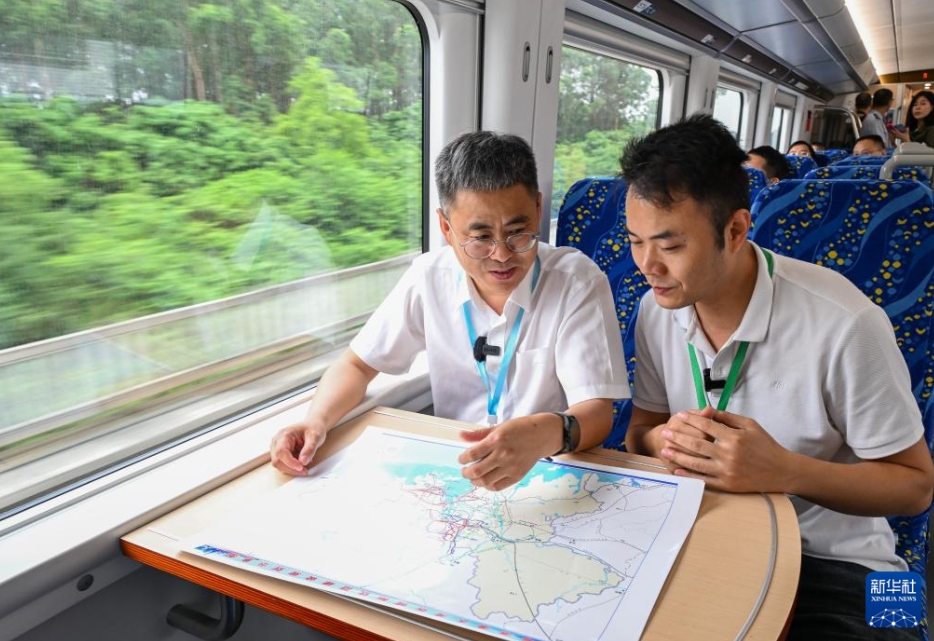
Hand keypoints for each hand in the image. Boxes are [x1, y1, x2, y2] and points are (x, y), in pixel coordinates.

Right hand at [270, 421, 327, 475]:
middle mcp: (277, 441)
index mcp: (284, 434)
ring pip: (278, 464)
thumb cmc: (313, 428)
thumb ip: (309, 449)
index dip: (289, 462)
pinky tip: (301, 464)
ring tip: (304, 467)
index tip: (301, 467)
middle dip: (290, 468)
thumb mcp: (316, 437)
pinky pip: (282, 464)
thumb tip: (303, 462)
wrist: (312, 425)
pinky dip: (291, 467)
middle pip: (277, 460)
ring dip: (291, 469)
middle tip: (305, 471)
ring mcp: (276, 447)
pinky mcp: (280, 453)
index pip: (281, 451)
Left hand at [456, 415, 554, 490]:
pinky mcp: (517, 475)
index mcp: (497, 439)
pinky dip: (488, 486)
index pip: (473, 454)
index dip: (463, 459)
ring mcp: (511, 467)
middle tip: (464, 471)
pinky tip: (485, 481)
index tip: (461, 460)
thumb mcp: (499, 427)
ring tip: (473, 477)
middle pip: (477, 470)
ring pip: (486, 481)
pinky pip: (498, 486)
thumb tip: (461, 435)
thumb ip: (479, 434)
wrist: (541, 435)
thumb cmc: (520, 429)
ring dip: (475, 481)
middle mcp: (503, 454)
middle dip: (466, 473)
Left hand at [657, 407, 793, 492]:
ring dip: (678, 456)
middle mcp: (728, 454)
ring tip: (664, 450)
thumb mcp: (750, 425)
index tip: (679, 416)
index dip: (691, 420)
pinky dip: (689, 476)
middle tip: (665, 433)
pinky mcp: (727, 485)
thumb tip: (708, 410)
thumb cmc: (765, 445)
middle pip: (696, 444)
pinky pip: (704, 480)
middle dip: (678, 437)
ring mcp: (726, 471)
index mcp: (734, 438)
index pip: (706, 426)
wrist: (781, 471)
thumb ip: (728, 418)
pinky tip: (677, 471)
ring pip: (696, 463)